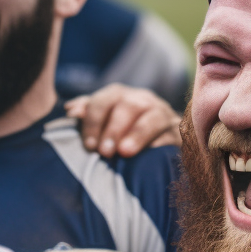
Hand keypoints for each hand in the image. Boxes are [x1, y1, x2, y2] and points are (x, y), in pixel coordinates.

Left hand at [65, 84, 181, 157]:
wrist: (161, 137)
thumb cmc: (122, 131)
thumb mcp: (103, 120)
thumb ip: (88, 113)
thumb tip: (71, 110)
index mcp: (121, 96)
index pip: (105, 100)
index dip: (94, 121)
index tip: (88, 145)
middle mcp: (143, 100)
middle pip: (128, 107)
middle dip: (114, 129)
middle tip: (104, 152)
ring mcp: (164, 115)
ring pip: (153, 117)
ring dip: (137, 134)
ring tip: (125, 152)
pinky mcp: (179, 132)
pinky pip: (172, 135)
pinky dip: (161, 144)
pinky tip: (152, 155)